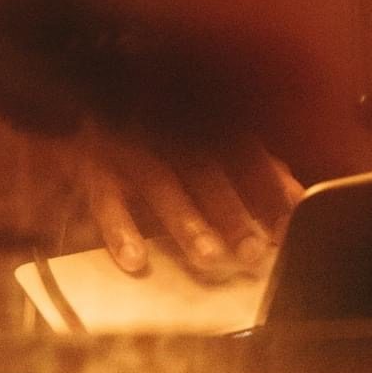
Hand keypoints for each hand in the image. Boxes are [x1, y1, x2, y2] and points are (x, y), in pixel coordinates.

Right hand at [69, 117, 303, 279]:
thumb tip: (295, 194)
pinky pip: (103, 196)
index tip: (286, 226)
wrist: (75, 112)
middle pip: (204, 167)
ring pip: (158, 180)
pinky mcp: (87, 164)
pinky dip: (119, 228)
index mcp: (195, 118)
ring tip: (209, 257)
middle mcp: (163, 125)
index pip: (240, 149)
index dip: (265, 185)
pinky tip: (135, 260)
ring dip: (185, 219)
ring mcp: (125, 142)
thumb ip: (249, 164)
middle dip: (231, 210)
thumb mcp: (202, 143)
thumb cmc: (152, 137)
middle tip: (253, 253)